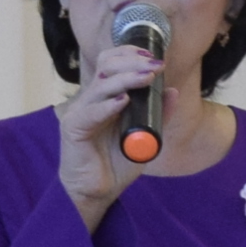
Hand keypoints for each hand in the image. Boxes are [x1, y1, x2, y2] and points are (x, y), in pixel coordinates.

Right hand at [53, 40, 164, 227]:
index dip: (131, 55)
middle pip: (106, 66)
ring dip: (126, 79)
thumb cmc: (116, 164)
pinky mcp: (73, 128)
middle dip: (132, 62)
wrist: (97, 191)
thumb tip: (172, 91)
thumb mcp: (144, 136)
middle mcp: (91, 99)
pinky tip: (124, 101)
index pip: (112, 63)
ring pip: (101, 86)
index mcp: (104, 97)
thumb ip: (158, 115)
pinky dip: (108, 106)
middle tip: (155, 65)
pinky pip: (90, 112)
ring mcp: (80, 111)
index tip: (154, 57)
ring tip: (147, 77)